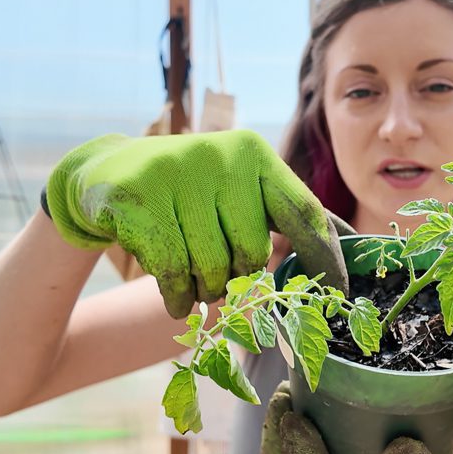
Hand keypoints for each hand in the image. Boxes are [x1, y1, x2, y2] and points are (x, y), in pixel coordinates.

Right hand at [46, 130, 353, 316]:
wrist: (107, 172)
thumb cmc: (189, 193)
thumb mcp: (237, 190)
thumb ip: (281, 216)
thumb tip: (345, 246)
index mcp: (255, 155)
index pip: (303, 212)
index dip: (325, 257)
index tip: (341, 293)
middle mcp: (221, 156)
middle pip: (254, 252)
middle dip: (239, 277)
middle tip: (218, 274)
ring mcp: (177, 173)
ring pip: (215, 267)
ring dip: (206, 290)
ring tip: (193, 279)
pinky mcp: (138, 197)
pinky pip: (175, 272)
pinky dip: (178, 297)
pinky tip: (175, 298)